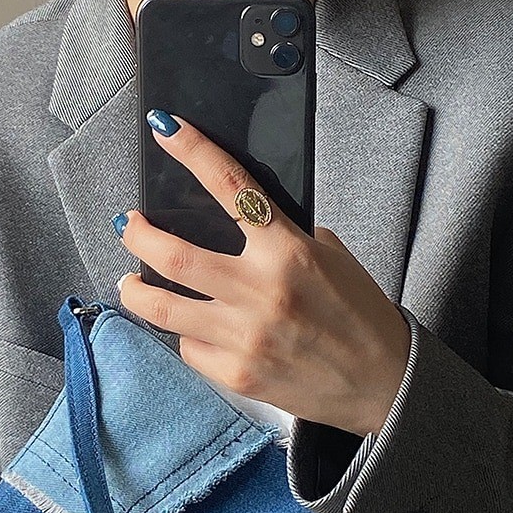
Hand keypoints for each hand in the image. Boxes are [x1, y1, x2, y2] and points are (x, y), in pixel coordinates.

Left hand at [114, 110, 410, 436]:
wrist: (383, 382)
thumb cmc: (360, 316)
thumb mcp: (332, 259)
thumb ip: (283, 239)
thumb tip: (239, 225)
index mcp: (289, 253)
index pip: (230, 187)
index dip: (192, 151)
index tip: (165, 130)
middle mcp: (261, 292)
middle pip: (175, 256)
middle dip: (138, 235)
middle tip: (129, 227)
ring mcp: (245, 337)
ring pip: (164, 309)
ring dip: (135, 291)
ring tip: (129, 283)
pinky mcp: (237, 375)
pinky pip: (190, 349)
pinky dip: (184, 335)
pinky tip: (189, 329)